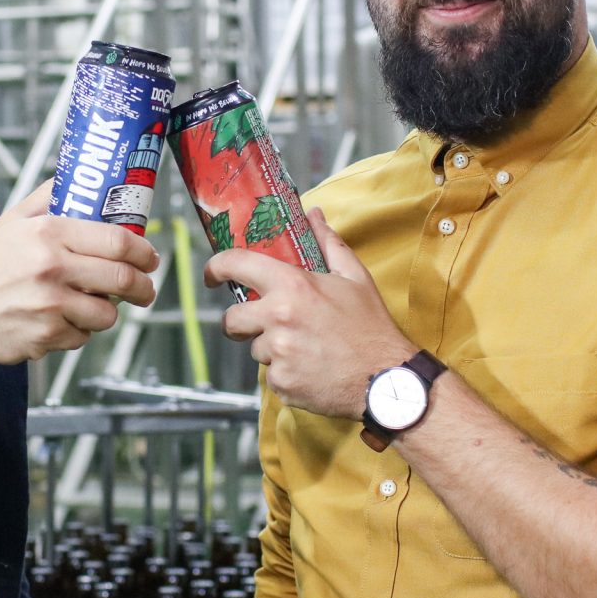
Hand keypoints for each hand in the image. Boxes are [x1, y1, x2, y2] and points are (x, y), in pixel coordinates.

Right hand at [0, 182, 160, 365]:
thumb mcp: (12, 220)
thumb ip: (50, 198)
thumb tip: (80, 177)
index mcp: (48, 234)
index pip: (117, 241)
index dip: (143, 251)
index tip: (149, 257)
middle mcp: (52, 268)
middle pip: (122, 278)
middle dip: (143, 286)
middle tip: (144, 287)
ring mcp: (50, 306)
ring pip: (108, 314)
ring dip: (108, 311)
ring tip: (93, 302)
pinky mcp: (46, 336)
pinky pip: (83, 336)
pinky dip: (79, 330)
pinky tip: (61, 318)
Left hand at [207, 209, 411, 419]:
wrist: (385, 379)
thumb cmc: (370, 327)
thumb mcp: (354, 278)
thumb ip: (328, 243)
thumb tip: (315, 215)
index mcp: (292, 286)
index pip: (235, 266)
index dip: (215, 268)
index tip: (211, 275)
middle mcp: (278, 318)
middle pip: (232, 319)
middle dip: (241, 322)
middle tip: (264, 324)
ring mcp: (278, 353)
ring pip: (255, 349)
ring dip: (272, 349)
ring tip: (307, 348)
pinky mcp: (281, 382)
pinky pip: (272, 375)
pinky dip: (287, 373)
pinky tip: (312, 369)